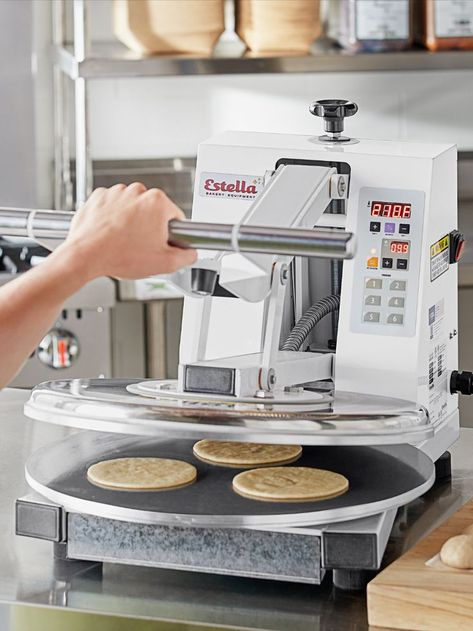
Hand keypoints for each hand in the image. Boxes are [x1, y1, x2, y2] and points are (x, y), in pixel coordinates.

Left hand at [55, 183, 196, 280]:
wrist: (85, 256)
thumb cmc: (119, 256)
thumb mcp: (164, 263)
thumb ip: (186, 257)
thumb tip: (190, 253)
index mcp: (157, 202)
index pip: (175, 217)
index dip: (170, 234)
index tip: (161, 243)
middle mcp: (137, 191)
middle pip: (153, 211)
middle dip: (150, 227)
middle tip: (142, 246)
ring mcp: (116, 192)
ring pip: (132, 208)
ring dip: (131, 222)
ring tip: (124, 242)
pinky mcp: (99, 197)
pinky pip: (112, 207)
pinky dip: (112, 218)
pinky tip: (111, 234)